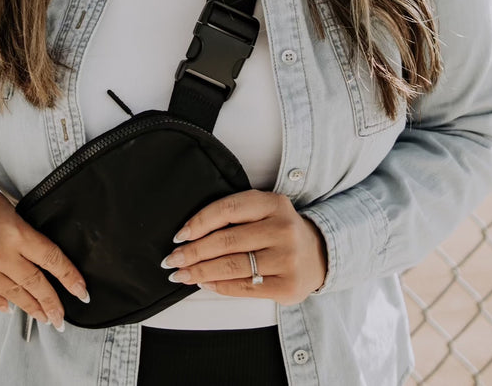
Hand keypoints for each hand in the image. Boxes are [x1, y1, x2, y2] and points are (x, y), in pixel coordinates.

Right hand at [0, 157, 87, 329]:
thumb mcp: (5, 208)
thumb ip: (19, 236)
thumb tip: (32, 265)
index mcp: (14, 230)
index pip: (52, 259)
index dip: (70, 278)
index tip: (82, 293)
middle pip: (34, 284)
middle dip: (51, 304)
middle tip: (61, 319)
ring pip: (11, 295)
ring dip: (29, 307)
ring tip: (42, 317)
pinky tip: (9, 308)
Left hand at [160, 190, 326, 303]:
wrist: (319, 255)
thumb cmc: (279, 231)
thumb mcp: (264, 211)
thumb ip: (235, 216)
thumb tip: (189, 234)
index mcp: (274, 203)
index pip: (227, 209)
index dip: (198, 222)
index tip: (179, 235)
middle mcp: (283, 229)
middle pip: (226, 241)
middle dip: (193, 252)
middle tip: (172, 260)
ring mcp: (287, 259)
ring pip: (232, 266)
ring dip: (201, 271)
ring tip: (182, 274)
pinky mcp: (288, 286)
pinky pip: (244, 287)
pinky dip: (220, 286)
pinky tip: (205, 283)